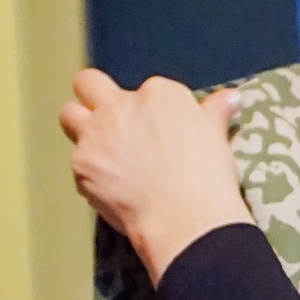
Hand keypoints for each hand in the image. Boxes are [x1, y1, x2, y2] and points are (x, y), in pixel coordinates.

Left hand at [59, 70, 252, 283]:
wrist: (184, 216)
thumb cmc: (207, 176)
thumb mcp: (216, 137)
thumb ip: (215, 112)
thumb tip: (231, 97)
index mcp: (158, 94)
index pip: (146, 90)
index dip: (150, 111)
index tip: (159, 130)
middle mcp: (120, 107)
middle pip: (88, 83)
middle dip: (92, 95)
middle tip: (107, 119)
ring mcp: (96, 135)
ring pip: (68, 115)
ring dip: (80, 127)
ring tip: (99, 150)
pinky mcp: (81, 166)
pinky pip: (77, 164)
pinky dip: (90, 175)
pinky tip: (110, 190)